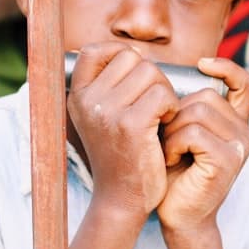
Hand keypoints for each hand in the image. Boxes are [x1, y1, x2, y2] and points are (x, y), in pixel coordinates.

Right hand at [67, 43, 178, 218]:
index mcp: (77, 96)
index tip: (135, 75)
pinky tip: (165, 124)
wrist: (122, 199)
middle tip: (153, 103)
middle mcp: (87, 100)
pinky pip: (163, 94)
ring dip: (164, 91)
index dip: (120, 53)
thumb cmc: (120, 154)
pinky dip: (172, 107)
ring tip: (159, 115)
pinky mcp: (131, 125)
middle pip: (131, 57)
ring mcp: (107, 112)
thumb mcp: (102, 117)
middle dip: (150, 75)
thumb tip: (131, 49)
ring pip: (151, 72)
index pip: (95, 50)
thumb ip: (108, 85)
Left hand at [156, 58, 248, 233]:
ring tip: (168, 151)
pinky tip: (169, 160)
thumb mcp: (182, 132)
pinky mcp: (229, 160)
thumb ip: (188, 106)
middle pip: (206, 95)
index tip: (201, 64)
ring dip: (171, 130)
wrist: (178, 215)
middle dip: (176, 112)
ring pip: (196, 111)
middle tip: (166, 138)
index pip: (243, 82)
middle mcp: (244, 131)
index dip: (226, 67)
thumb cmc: (174, 173)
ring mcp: (240, 145)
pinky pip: (192, 133)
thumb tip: (168, 75)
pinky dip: (172, 144)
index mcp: (236, 122)